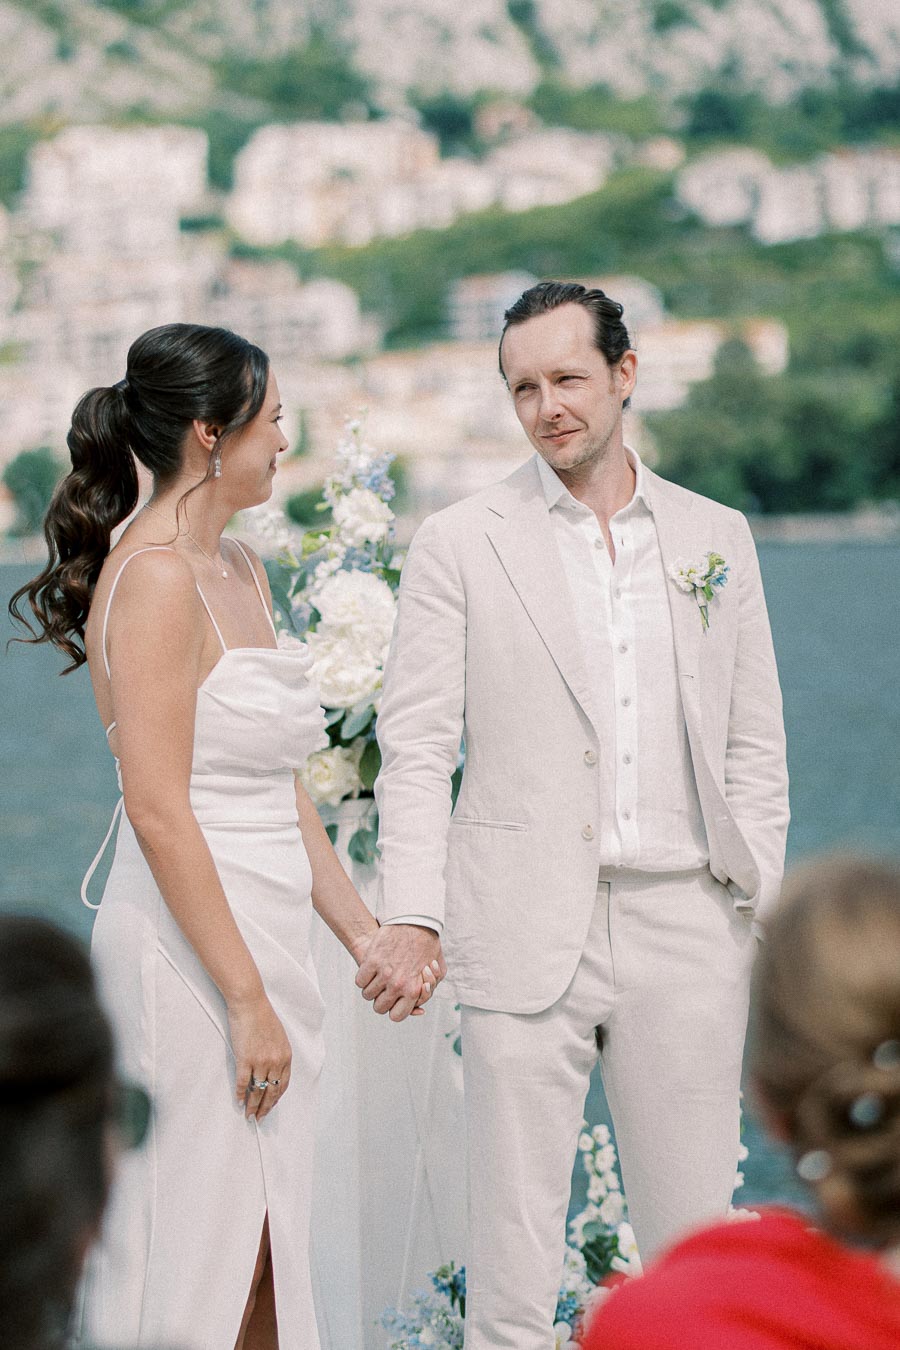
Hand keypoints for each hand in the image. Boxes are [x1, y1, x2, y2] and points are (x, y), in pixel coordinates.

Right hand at [227, 992, 291, 1120]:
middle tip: (260, 1118)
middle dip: (265, 1107)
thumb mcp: (278, 1036)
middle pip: (272, 1092)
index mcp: (285, 1056)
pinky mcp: (245, 1059)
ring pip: (257, 1091)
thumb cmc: (263, 1017)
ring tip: (249, 1115)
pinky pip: (243, 1082)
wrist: (250, 1004)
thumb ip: (278, 1053)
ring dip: (253, 1106)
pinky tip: (238, 1101)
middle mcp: (276, 1061)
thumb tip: (273, 1069)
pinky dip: (240, 1094)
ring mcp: (260, 1061)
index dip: (276, 1098)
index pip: (283, 1085)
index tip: (270, 1106)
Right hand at [354, 925, 445, 1022]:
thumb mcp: (438, 969)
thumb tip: (420, 1010)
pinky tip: (369, 971)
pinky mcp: (371, 961)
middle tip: (384, 989)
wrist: (415, 920)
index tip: (393, 1002)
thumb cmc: (427, 943)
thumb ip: (429, 990)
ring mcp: (383, 973)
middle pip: (379, 1007)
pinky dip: (362, 977)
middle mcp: (397, 985)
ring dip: (370, 988)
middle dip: (380, 999)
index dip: (393, 1010)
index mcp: (413, 990)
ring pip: (367, 994)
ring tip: (376, 978)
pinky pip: (360, 981)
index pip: (396, 1015)